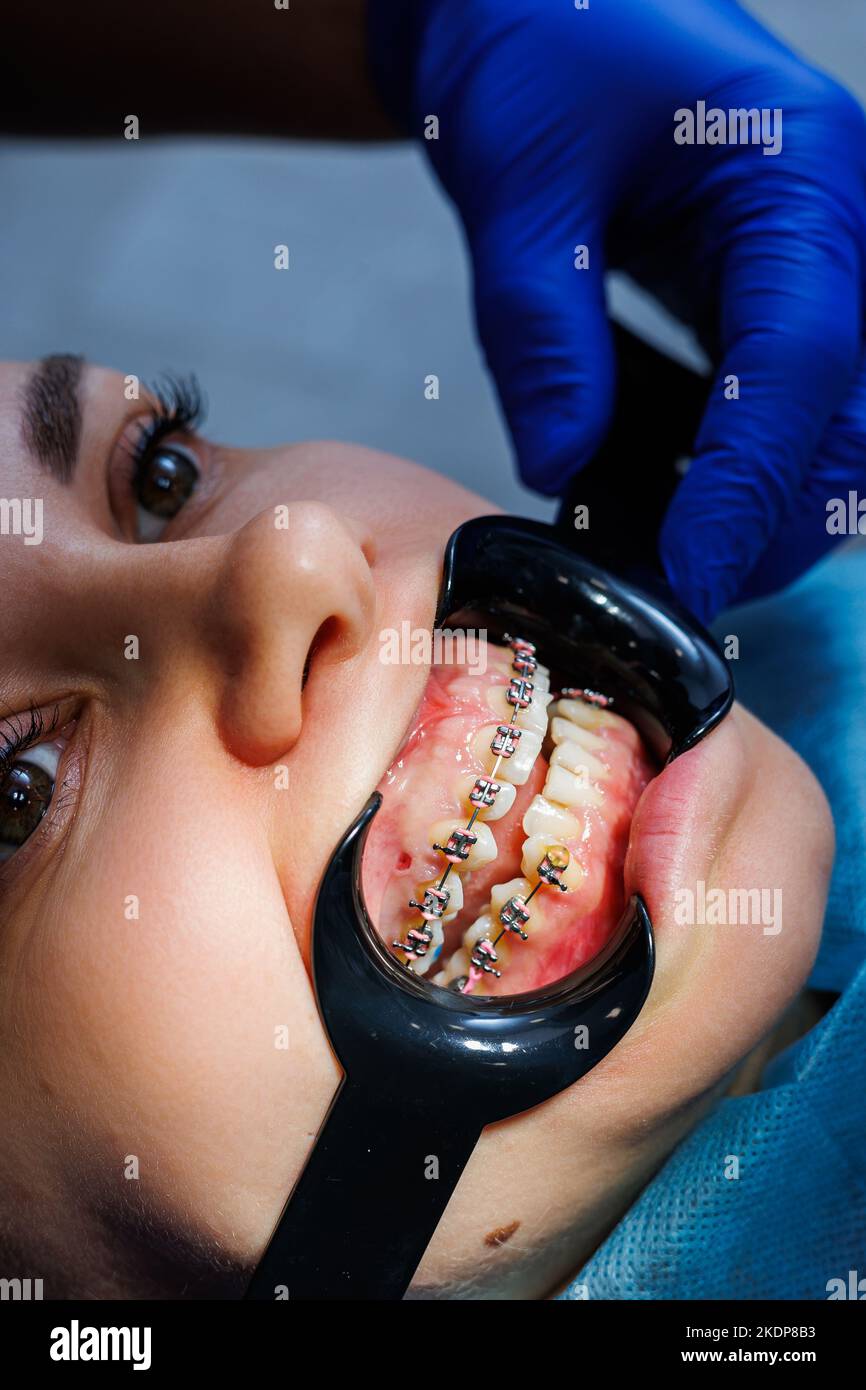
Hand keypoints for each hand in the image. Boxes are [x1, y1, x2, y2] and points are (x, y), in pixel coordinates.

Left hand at [369, 0, 865, 618]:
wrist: (527, 6)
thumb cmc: (531, 53)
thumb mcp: (521, 183)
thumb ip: (545, 330)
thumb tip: (563, 467)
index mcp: (798, 174)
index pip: (802, 364)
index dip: (745, 488)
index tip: (686, 581)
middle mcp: (835, 228)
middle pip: (842, 423)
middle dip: (758, 522)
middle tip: (654, 587)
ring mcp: (814, 268)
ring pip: (823, 436)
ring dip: (741, 510)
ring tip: (635, 547)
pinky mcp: (771, 301)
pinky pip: (775, 415)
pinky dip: (715, 471)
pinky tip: (633, 489)